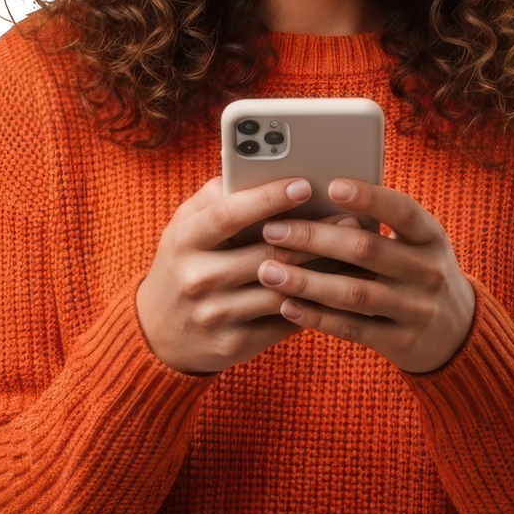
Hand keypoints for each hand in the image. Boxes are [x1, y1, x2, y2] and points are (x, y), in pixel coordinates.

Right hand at [135, 175, 367, 376]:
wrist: (157, 332)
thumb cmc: (184, 262)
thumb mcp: (186, 226)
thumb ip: (218, 197)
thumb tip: (263, 169)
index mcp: (184, 240)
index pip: (229, 215)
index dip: (267, 198)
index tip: (304, 184)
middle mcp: (197, 278)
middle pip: (266, 254)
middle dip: (314, 235)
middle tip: (351, 219)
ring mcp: (215, 315)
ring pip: (283, 290)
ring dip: (324, 272)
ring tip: (356, 254)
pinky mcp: (234, 344)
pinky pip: (284, 321)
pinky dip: (317, 304)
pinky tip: (341, 288)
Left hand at [258, 179, 475, 374]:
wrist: (457, 332)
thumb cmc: (418, 272)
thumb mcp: (416, 244)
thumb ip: (380, 225)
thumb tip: (316, 197)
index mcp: (431, 236)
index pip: (402, 210)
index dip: (368, 197)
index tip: (331, 185)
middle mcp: (428, 271)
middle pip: (366, 250)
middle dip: (315, 238)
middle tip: (272, 230)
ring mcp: (416, 309)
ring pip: (353, 293)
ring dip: (306, 281)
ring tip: (268, 271)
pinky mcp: (401, 342)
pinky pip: (352, 328)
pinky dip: (317, 317)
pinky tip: (287, 306)